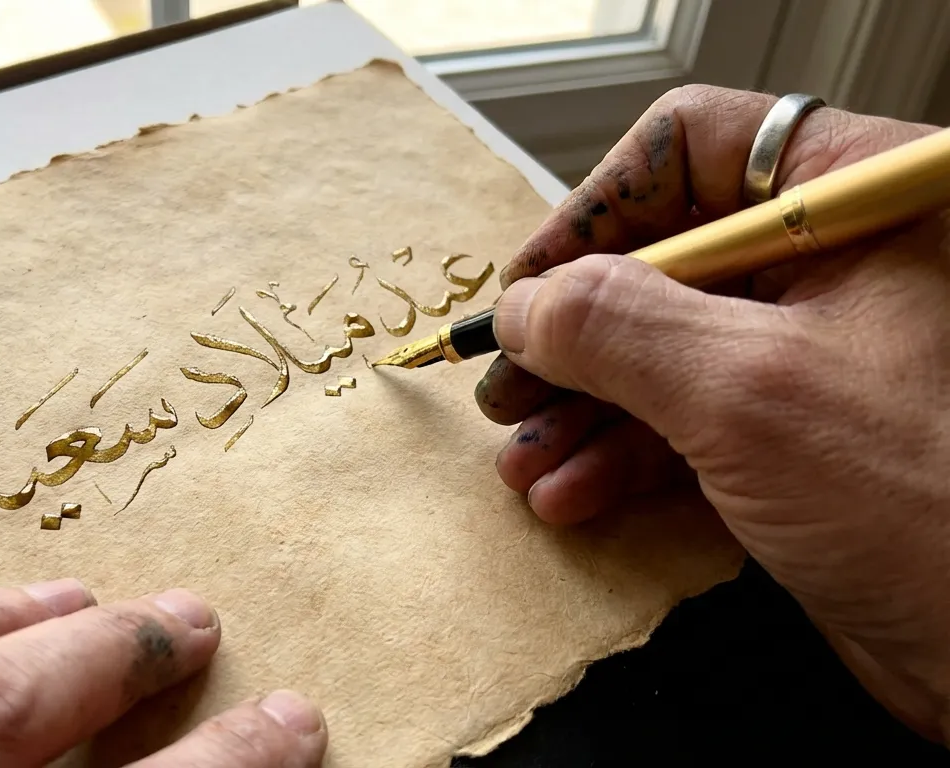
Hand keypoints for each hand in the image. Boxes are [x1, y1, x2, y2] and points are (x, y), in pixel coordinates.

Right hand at [478, 85, 949, 740]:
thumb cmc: (923, 503)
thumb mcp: (742, 389)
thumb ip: (613, 325)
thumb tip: (525, 305)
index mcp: (861, 202)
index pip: (696, 151)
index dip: (596, 213)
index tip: (527, 289)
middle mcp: (842, 266)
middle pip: (666, 261)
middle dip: (574, 340)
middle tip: (508, 395)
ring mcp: (819, 356)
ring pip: (665, 351)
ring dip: (583, 411)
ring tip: (525, 467)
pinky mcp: (802, 438)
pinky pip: (687, 423)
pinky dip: (623, 457)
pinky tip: (573, 497)